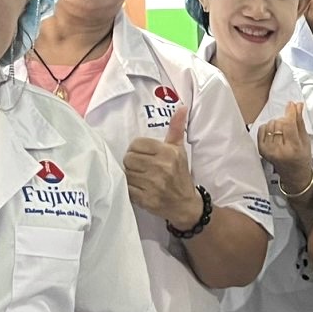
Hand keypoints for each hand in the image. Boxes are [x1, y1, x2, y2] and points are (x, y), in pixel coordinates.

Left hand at [123, 104, 202, 228]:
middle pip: (129, 158)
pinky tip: (139, 187)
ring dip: (130, 175)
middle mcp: (160, 168)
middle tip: (140, 166)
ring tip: (139, 177)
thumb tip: (181, 107)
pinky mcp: (146, 199)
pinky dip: (130, 188)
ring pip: (126, 173)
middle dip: (132, 162)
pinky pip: (127, 188)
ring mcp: (153, 185)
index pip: (136, 144)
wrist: (185, 204)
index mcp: (167, 153)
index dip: (136, 149)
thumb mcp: (179, 150)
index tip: (143, 155)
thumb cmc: (180, 174)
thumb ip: (176, 128)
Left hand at [257, 100, 312, 191]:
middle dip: (285, 121)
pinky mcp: (261, 150)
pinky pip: (262, 129)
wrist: (294, 175)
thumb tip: (297, 105)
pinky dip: (268, 129)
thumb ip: (300, 121)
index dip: (290, 112)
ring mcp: (269, 151)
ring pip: (270, 124)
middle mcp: (279, 150)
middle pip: (279, 123)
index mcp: (293, 148)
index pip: (289, 124)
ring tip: (283, 134)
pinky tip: (274, 135)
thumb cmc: (301, 158)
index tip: (291, 105)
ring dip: (277, 125)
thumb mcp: (305, 140)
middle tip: (290, 128)